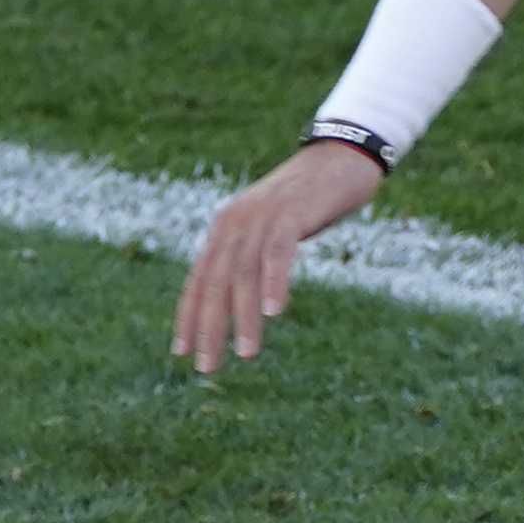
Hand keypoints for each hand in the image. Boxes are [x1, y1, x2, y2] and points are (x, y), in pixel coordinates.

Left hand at [171, 140, 386, 367]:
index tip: (182, 352)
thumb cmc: (309, 199)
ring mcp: (263, 215)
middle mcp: (236, 221)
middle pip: (215, 281)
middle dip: (209, 327)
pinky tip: (274, 312)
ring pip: (244, 274)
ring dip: (244, 317)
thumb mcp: (271, 228)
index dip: (188, 316)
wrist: (341, 155)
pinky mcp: (292, 212)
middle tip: (206, 367)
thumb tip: (242, 295)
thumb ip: (253, 254)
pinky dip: (273, 283)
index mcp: (226, 227)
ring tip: (245, 353)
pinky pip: (277, 253)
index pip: (198, 278)